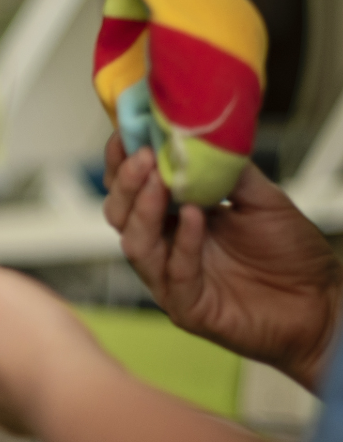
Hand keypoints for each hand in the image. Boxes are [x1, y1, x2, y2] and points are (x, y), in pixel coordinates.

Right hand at [102, 134, 341, 388]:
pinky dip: (182, 243)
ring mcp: (170, 279)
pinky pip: (173, 274)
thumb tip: (197, 136)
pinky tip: (196, 218)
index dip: (122, 162)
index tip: (126, 134)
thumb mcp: (261, 199)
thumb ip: (227, 172)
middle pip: (120, 215)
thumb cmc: (291, 254)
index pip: (133, 188)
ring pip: (135, 245)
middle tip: (144, 157)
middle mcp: (164, 247)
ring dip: (144, 211)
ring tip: (159, 183)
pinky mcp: (187, 307)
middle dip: (128, 184)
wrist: (322, 301)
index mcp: (174, 218)